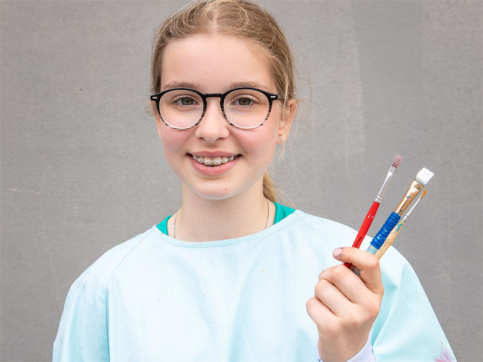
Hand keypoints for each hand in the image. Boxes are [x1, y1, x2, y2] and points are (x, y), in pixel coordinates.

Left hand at [306, 247, 383, 361]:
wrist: (348, 351)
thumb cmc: (352, 313)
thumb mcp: (362, 294)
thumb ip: (356, 273)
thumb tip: (340, 251)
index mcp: (377, 292)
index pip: (371, 262)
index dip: (351, 252)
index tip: (337, 252)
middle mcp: (369, 305)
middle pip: (338, 272)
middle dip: (326, 275)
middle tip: (329, 286)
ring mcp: (352, 318)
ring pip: (321, 287)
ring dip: (319, 292)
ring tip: (328, 304)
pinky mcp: (332, 328)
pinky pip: (311, 302)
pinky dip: (313, 306)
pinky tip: (323, 316)